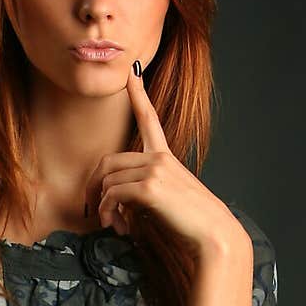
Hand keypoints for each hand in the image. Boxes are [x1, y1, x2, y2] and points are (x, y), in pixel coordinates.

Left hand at [84, 60, 243, 258]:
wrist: (212, 233)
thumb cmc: (190, 221)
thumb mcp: (166, 198)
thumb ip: (142, 190)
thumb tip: (116, 201)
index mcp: (165, 157)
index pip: (150, 119)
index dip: (139, 94)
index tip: (133, 73)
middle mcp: (159, 158)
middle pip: (107, 162)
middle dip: (93, 187)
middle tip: (93, 209)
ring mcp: (155, 169)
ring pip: (107, 182)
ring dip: (103, 208)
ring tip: (113, 225)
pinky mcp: (149, 187)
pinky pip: (112, 195)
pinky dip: (108, 213)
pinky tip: (117, 227)